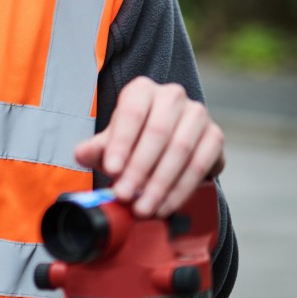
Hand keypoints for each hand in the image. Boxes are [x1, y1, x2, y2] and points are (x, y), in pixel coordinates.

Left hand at [74, 76, 224, 217]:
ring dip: (160, 183)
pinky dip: (181, 189)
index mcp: (142, 90)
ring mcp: (197, 114)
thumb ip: (96, 149)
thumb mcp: (111, 143)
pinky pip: (200, 164)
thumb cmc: (133, 140)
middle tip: (125, 195)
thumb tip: (81, 154)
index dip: (121, 143)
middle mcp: (172, 96)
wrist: (165, 146)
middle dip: (139, 169)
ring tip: (143, 207)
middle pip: (157, 132)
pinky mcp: (215, 136)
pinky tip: (164, 205)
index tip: (111, 170)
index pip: (131, 113)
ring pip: (181, 149)